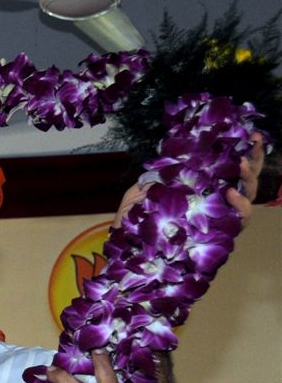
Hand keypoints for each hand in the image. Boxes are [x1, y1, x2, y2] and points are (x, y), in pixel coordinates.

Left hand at [113, 132, 265, 228]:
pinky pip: (239, 220)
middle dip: (254, 158)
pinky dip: (240, 206)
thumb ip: (159, 174)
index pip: (224, 165)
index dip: (239, 149)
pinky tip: (231, 194)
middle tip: (255, 140)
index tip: (249, 134)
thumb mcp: (142, 190)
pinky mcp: (220, 235)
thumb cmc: (134, 219)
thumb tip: (178, 157)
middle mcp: (213, 200)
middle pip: (243, 177)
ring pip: (247, 196)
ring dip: (248, 178)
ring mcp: (218, 217)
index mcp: (198, 185)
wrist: (127, 249)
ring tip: (242, 164)